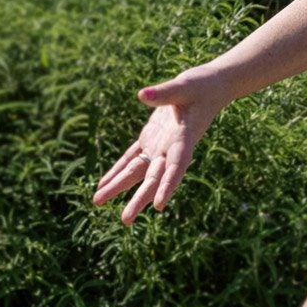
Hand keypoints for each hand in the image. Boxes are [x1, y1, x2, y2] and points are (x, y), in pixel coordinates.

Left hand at [91, 66, 230, 223]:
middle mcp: (170, 150)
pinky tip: (104, 184)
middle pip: (153, 179)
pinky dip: (117, 171)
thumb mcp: (185, 86)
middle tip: (125, 220)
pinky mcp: (150, 140)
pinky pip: (131, 159)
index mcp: (183, 139)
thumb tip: (142, 96)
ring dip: (118, 187)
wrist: (209, 88)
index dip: (167, 186)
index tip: (159, 206)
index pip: (176, 166)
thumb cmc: (201, 86)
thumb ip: (165, 93)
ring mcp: (159, 147)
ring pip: (136, 173)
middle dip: (138, 199)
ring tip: (97, 201)